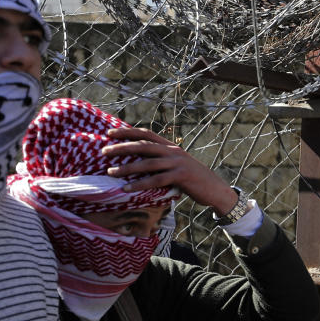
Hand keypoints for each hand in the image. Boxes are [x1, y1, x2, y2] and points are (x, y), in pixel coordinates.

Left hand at [102, 127, 241, 215]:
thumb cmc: (193, 179)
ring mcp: (177, 163)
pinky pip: (156, 180)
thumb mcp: (177, 166)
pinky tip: (127, 188)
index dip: (128, 131)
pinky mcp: (181, 177)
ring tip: (111, 172)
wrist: (215, 189)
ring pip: (148, 163)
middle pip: (144, 145)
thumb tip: (139, 164)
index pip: (146, 134)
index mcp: (171, 147)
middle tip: (104, 151)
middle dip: (122, 147)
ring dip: (127, 167)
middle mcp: (173, 151)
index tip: (110, 133)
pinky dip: (140, 184)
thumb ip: (162, 162)